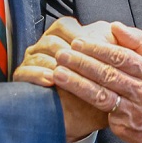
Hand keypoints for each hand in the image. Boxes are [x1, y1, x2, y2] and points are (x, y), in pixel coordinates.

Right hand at [14, 18, 114, 141]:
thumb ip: (117, 46)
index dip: (76, 36)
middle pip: (50, 39)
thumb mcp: (112, 68)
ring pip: (36, 54)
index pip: (64, 26)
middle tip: (76, 61)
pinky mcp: (23, 77)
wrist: (81, 116)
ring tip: (61, 73)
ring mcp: (33, 60)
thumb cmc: (98, 89)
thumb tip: (117, 28)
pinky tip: (49, 80)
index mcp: (65, 37)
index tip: (90, 48)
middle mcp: (46, 45)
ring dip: (50, 63)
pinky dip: (36, 75)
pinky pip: (24, 72)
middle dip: (64, 51)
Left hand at [54, 22, 141, 142]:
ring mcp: (133, 112)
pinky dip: (84, 104)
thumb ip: (138, 41)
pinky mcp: (124, 128)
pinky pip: (102, 113)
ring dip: (77, 84)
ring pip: (100, 95)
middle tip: (62, 54)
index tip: (78, 42)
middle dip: (81, 63)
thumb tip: (115, 26)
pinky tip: (68, 95)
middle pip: (107, 75)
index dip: (97, 49)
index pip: (120, 57)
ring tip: (58, 73)